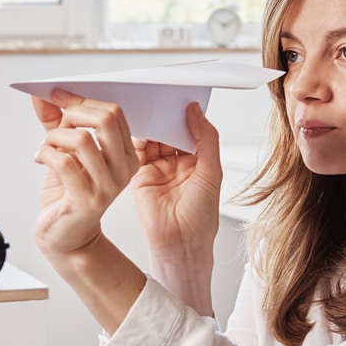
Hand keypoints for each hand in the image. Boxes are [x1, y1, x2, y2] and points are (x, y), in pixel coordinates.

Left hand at [31, 90, 138, 257]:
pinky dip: (46, 153)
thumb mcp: (66, 151)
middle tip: (56, 123)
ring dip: (55, 137)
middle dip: (73, 112)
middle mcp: (123, 170)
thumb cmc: (68, 193)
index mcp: (127, 154)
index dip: (83, 100)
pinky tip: (40, 158)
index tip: (59, 97)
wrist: (67, 237)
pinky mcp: (87, 200)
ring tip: (47, 147)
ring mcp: (107, 186)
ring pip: (82, 139)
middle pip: (106, 119)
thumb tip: (42, 95)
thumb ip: (56, 122)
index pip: (114, 112)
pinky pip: (65, 163)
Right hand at [129, 101, 223, 255]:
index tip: (179, 100)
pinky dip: (133, 140)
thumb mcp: (211, 172)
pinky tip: (136, 130)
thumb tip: (197, 113)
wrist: (179, 245)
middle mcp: (176, 164)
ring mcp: (157, 169)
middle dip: (164, 118)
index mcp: (198, 161)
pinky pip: (134, 152)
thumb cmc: (200, 220)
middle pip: (167, 132)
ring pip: (151, 139)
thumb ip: (207, 139)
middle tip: (160, 103)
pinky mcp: (138, 175)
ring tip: (147, 113)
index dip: (185, 115)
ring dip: (149, 126)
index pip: (189, 130)